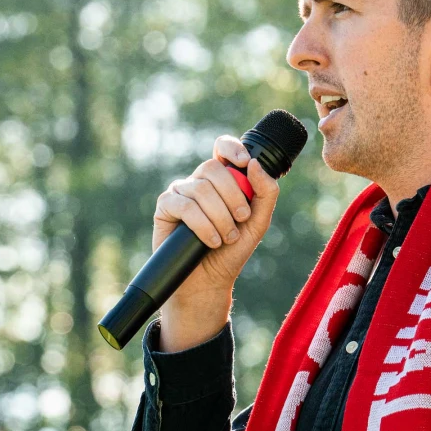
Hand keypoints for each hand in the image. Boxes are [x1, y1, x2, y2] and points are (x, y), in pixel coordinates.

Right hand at [151, 135, 280, 351]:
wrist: (209, 281)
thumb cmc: (232, 251)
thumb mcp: (258, 222)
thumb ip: (265, 192)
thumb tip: (254, 163)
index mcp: (222, 180)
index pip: (222, 148)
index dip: (232, 148)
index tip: (244, 162)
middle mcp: (200, 182)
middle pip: (213, 168)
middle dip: (233, 195)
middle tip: (242, 218)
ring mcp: (181, 193)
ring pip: (200, 189)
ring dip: (220, 217)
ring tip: (226, 237)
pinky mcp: (165, 209)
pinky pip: (184, 206)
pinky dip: (202, 225)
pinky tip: (210, 241)